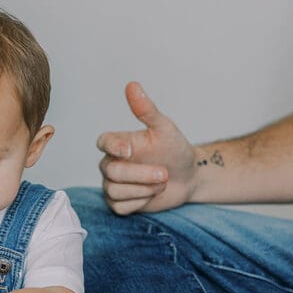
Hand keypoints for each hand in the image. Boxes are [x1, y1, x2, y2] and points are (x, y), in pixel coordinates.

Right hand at [97, 81, 198, 214]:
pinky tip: (153, 193)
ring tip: (162, 182)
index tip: (130, 150)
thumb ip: (146, 110)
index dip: (113, 146)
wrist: (188, 177)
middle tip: (164, 173)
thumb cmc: (175, 151)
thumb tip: (132, 86)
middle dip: (141, 174)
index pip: (103, 142)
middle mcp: (111, 163)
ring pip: (115, 191)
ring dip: (144, 188)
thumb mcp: (165, 129)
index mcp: (118, 143)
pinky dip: (140, 201)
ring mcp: (113, 184)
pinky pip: (121, 206)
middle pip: (112, 171)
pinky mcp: (119, 203)